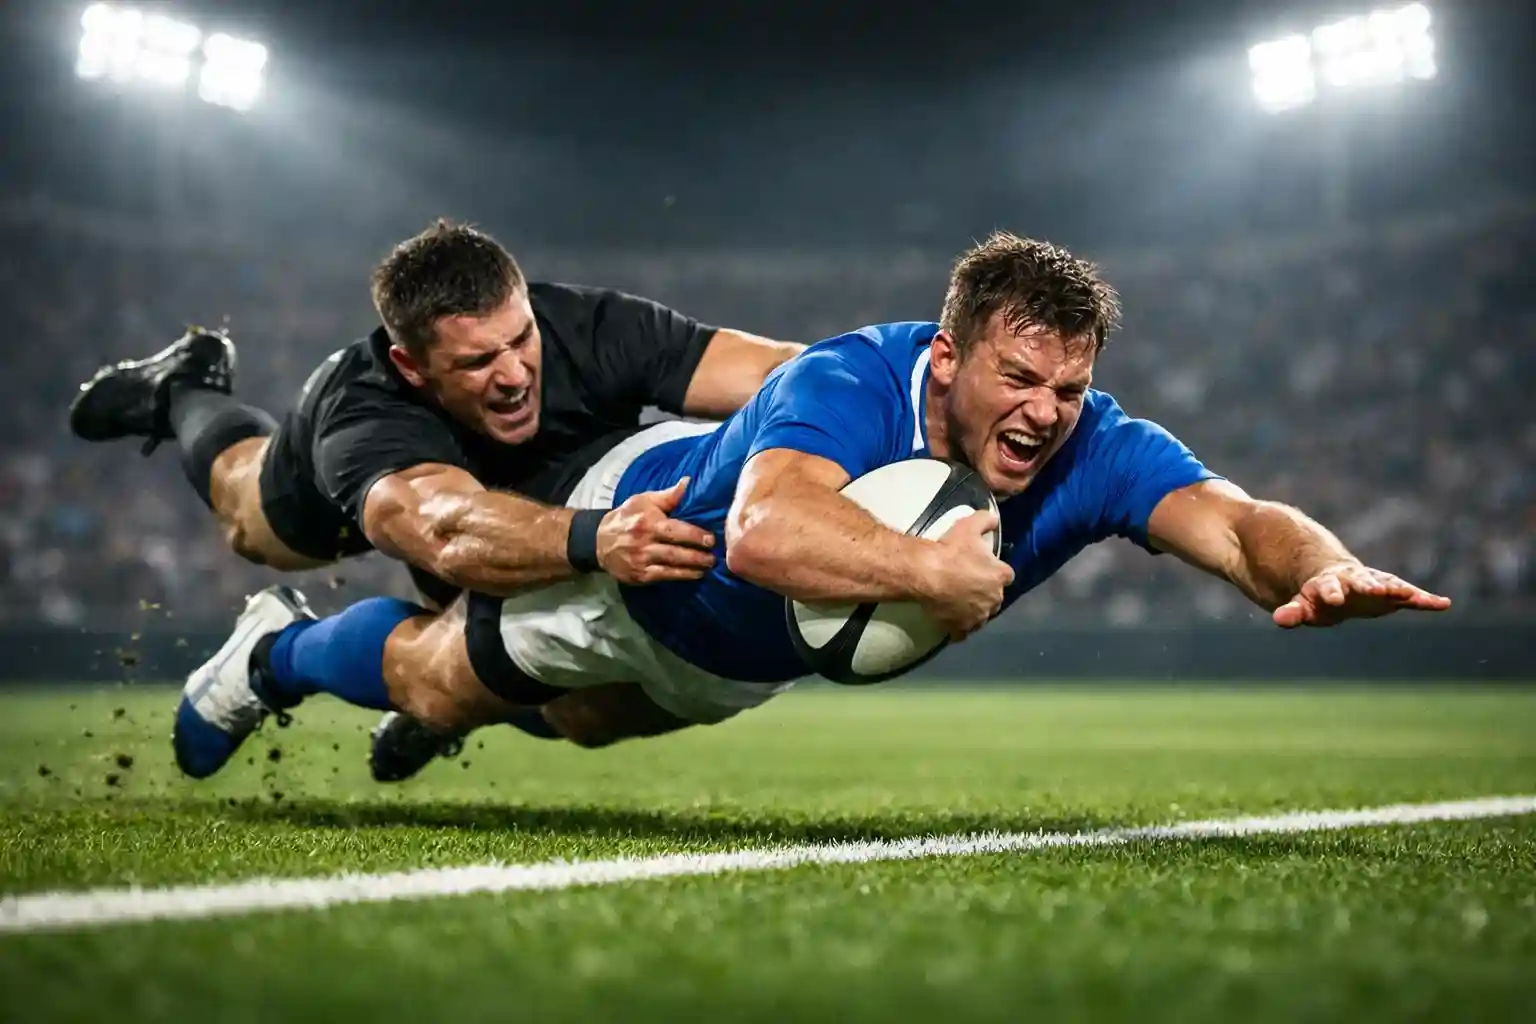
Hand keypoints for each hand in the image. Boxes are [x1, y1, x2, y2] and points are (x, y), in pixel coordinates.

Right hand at [597, 478, 717, 584]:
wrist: (599, 541)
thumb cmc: (627, 517)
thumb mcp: (644, 501)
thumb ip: (668, 496)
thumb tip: (688, 482)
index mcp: (648, 522)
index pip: (677, 530)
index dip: (696, 536)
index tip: (711, 540)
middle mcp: (644, 543)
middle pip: (677, 551)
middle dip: (698, 556)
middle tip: (714, 557)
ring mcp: (641, 561)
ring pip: (672, 566)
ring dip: (693, 568)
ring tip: (708, 566)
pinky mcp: (639, 575)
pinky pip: (664, 576)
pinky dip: (681, 576)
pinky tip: (694, 574)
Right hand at [916, 508, 1014, 641]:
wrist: (927, 573)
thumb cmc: (951, 549)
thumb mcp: (969, 526)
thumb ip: (985, 520)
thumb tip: (994, 517)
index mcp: (1000, 576)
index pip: (1007, 575)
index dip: (996, 572)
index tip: (984, 568)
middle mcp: (994, 599)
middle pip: (995, 598)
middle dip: (986, 593)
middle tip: (968, 584)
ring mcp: (978, 616)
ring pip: (981, 617)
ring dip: (974, 611)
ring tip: (959, 604)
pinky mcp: (960, 628)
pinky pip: (963, 633)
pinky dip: (958, 629)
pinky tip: (951, 623)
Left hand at [1273, 562, 1450, 627]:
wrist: (1335, 581)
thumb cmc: (1316, 596)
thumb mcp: (1302, 605)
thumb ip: (1293, 612)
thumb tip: (1279, 619)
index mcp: (1327, 583)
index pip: (1328, 587)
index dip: (1330, 593)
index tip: (1333, 599)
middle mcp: (1353, 580)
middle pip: (1360, 581)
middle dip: (1367, 586)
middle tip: (1376, 589)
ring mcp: (1374, 584)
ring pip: (1387, 585)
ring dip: (1399, 591)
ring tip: (1414, 596)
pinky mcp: (1391, 592)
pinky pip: (1410, 596)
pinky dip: (1424, 600)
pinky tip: (1443, 604)